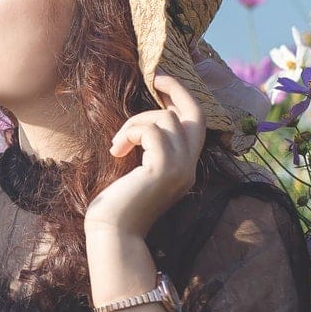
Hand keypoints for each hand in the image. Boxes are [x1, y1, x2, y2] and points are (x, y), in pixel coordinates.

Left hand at [83, 72, 205, 239]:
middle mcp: (190, 168)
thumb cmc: (119, 204)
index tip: (162, 84)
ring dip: (136, 123)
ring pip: (165, 120)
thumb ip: (152, 149)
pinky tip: (117, 150)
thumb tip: (149, 119)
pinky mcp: (163, 170)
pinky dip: (131, 132)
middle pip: (196, 114)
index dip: (183, 99)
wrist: (113, 233)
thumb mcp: (141, 169)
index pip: (196, 124)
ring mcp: (180, 170)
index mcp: (186, 168)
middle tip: (156, 78)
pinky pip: (151, 132)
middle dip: (178, 90)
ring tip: (119, 143)